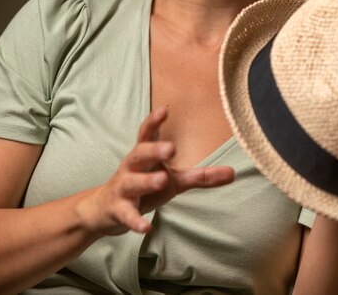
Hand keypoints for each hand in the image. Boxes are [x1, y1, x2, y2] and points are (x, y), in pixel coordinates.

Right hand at [75, 107, 234, 236]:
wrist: (104, 210)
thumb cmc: (144, 187)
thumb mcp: (173, 181)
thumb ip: (201, 176)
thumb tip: (233, 174)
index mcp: (143, 155)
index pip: (146, 133)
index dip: (154, 121)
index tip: (164, 109)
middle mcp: (131, 167)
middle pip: (139, 153)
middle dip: (153, 149)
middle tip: (171, 148)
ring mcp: (123, 188)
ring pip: (132, 182)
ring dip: (146, 180)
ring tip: (162, 179)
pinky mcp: (118, 210)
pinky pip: (126, 214)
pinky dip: (135, 220)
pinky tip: (145, 227)